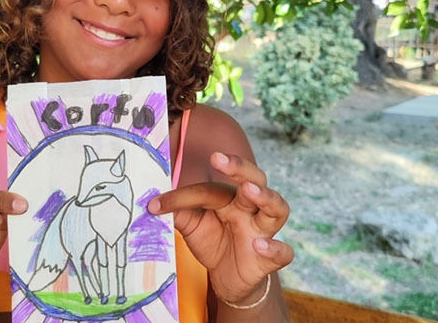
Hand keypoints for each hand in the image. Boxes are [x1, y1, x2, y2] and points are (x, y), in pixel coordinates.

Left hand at [148, 152, 292, 303]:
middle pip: (256, 179)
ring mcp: (263, 231)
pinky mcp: (269, 259)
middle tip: (218, 158)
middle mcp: (250, 208)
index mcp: (230, 198)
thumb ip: (178, 213)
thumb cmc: (213, 242)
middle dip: (240, 168)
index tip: (155, 204)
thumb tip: (153, 202)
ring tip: (249, 191)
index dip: (181, 195)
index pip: (209, 189)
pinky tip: (260, 245)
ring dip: (266, 197)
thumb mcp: (191, 227)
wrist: (227, 279)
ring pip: (278, 207)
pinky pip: (284, 252)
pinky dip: (275, 248)